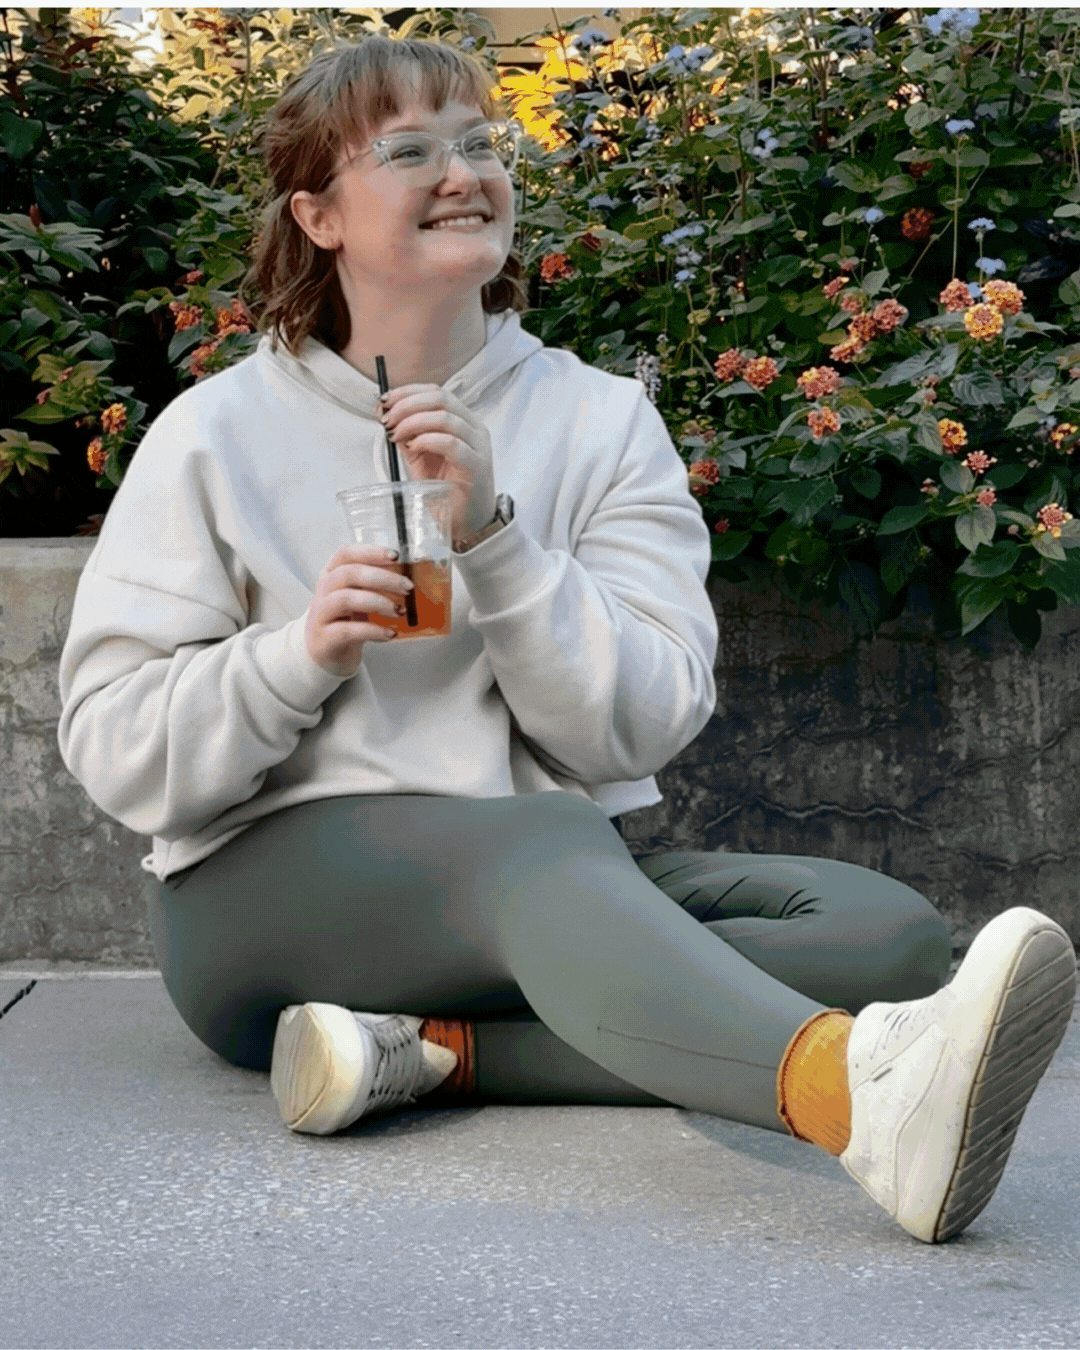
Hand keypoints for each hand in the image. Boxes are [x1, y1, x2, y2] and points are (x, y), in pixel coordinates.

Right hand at [305, 544, 415, 677]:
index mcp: (331, 575)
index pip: (346, 554)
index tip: (396, 556)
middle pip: (349, 574)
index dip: (370, 552)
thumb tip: (408, 579)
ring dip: (379, 603)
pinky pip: (348, 631)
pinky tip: (390, 634)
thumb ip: (374, 586)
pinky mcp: (324, 639)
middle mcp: (323, 591)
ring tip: (400, 612)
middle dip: (383, 578)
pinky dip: (374, 631)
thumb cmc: (346, 621)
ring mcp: (321, 615)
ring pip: (346, 599)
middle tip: (407, 587)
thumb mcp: (358, 598)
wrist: (326, 655)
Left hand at [379, 384, 495, 544]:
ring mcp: (478, 447)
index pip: (437, 392)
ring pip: (446, 418)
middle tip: (387, 419)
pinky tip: (413, 447)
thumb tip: (385, 414)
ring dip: (413, 422)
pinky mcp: (476, 466)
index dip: (408, 392)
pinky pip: (452, 443)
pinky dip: (427, 440)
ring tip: (396, 435)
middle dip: (407, 405)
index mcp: (463, 421)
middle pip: (442, 399)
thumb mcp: (420, 457)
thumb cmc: (446, 490)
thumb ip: (407, 434)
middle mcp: (474, 429)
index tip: (385, 401)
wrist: (467, 524)